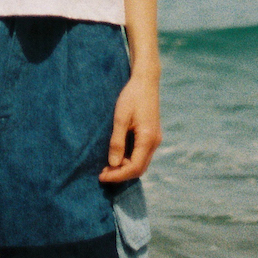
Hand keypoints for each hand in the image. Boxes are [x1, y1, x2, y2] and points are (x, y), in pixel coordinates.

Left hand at [99, 66, 160, 183]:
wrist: (146, 81)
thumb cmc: (132, 97)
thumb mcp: (120, 118)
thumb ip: (117, 142)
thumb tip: (113, 164)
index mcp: (148, 139)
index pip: (134, 168)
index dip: (118, 175)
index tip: (102, 176)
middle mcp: (155, 142)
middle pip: (139, 169)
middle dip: (121, 174)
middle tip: (103, 173)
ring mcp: (155, 139)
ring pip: (141, 163)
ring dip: (125, 167)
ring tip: (107, 166)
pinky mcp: (152, 136)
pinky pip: (142, 155)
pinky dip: (130, 160)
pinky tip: (117, 156)